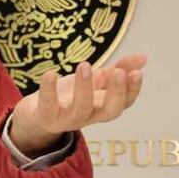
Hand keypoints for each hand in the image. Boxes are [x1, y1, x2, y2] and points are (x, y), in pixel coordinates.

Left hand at [9, 54, 146, 156]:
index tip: (136, 73)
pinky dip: (49, 90)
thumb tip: (143, 57)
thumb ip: (116, 70)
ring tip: (85, 65)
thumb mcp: (94, 82)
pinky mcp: (46, 117)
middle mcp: (88, 116)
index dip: (132, 90)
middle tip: (118, 72)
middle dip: (116, 92)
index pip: (124, 103)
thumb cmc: (69, 97)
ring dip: (84, 88)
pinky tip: (51, 73)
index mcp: (102, 106)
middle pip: (109, 112)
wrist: (35, 117)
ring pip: (80, 109)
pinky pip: (48, 105)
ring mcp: (67, 119)